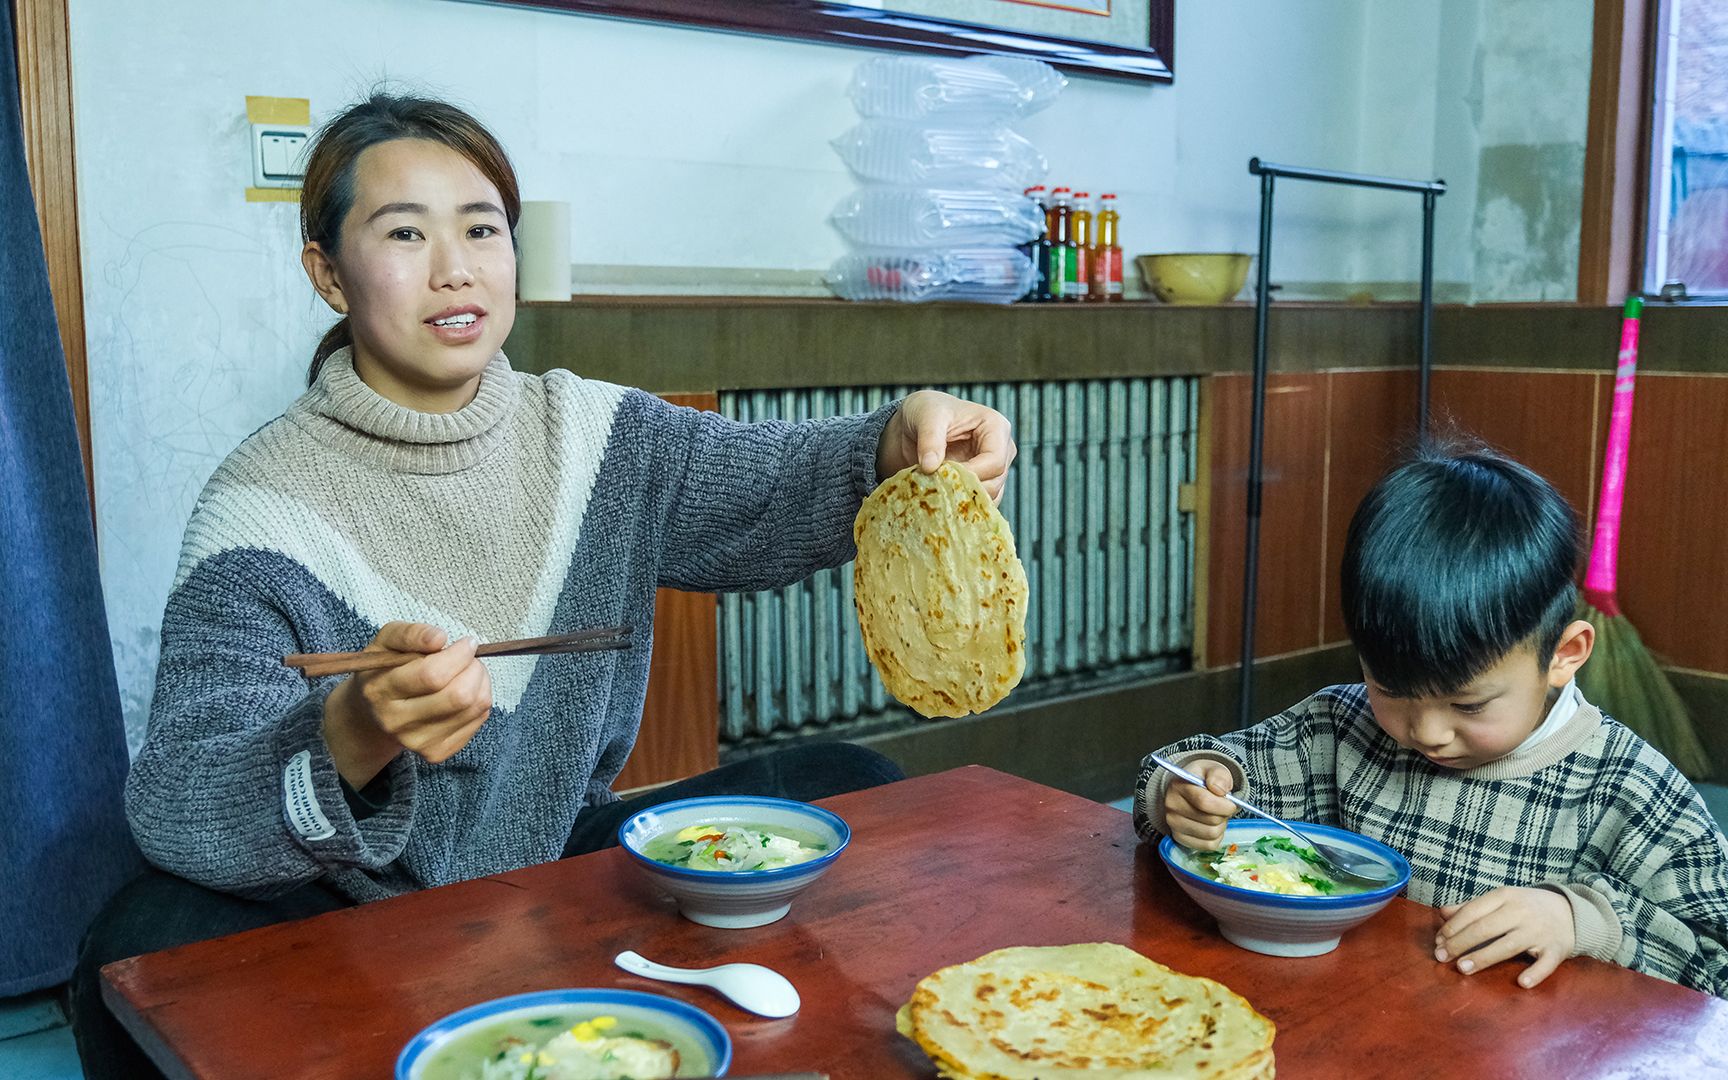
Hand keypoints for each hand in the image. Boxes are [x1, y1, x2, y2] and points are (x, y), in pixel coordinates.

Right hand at [321, 621, 493, 787]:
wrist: (372, 714)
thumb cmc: (385, 669)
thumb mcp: (387, 641)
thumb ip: (410, 633)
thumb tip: (439, 638)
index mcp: (381, 690)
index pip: (432, 675)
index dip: (459, 655)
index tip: (466, 643)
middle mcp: (396, 721)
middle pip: (458, 696)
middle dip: (474, 669)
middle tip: (471, 657)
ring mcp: (417, 742)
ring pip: (473, 708)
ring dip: (481, 682)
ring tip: (469, 671)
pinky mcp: (436, 753)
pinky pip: (477, 721)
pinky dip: (480, 700)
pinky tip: (466, 691)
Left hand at [877, 390, 1016, 501]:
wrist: (915, 424)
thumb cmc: (926, 411)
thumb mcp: (925, 417)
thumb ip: (930, 439)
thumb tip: (930, 467)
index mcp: (996, 427)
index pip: (994, 461)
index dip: (971, 474)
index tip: (942, 477)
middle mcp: (1002, 449)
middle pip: (995, 482)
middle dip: (966, 488)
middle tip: (936, 488)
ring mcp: (994, 469)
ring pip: (990, 497)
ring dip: (963, 500)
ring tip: (937, 495)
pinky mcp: (982, 484)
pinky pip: (978, 502)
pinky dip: (961, 505)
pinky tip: (942, 502)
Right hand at [1164, 760, 1238, 849]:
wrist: (1188, 789)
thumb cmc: (1203, 779)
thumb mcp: (1213, 769)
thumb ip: (1219, 775)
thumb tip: (1220, 790)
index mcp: (1179, 786)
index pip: (1204, 802)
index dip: (1224, 805)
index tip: (1231, 803)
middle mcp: (1172, 807)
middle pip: (1211, 820)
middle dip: (1224, 815)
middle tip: (1222, 807)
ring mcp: (1174, 824)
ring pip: (1211, 834)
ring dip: (1221, 826)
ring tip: (1216, 815)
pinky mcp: (1179, 838)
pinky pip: (1208, 845)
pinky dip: (1216, 837)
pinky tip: (1211, 825)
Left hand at [1435, 886, 1575, 987]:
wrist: (1572, 912)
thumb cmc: (1527, 907)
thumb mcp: (1501, 899)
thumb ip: (1472, 907)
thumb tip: (1442, 913)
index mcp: (1505, 896)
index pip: (1473, 911)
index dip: (1453, 927)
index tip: (1438, 941)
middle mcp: (1521, 912)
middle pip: (1485, 928)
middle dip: (1460, 943)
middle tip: (1441, 957)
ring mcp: (1539, 931)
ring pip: (1508, 945)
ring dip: (1483, 957)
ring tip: (1462, 968)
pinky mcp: (1557, 949)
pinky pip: (1546, 963)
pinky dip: (1535, 973)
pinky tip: (1522, 983)